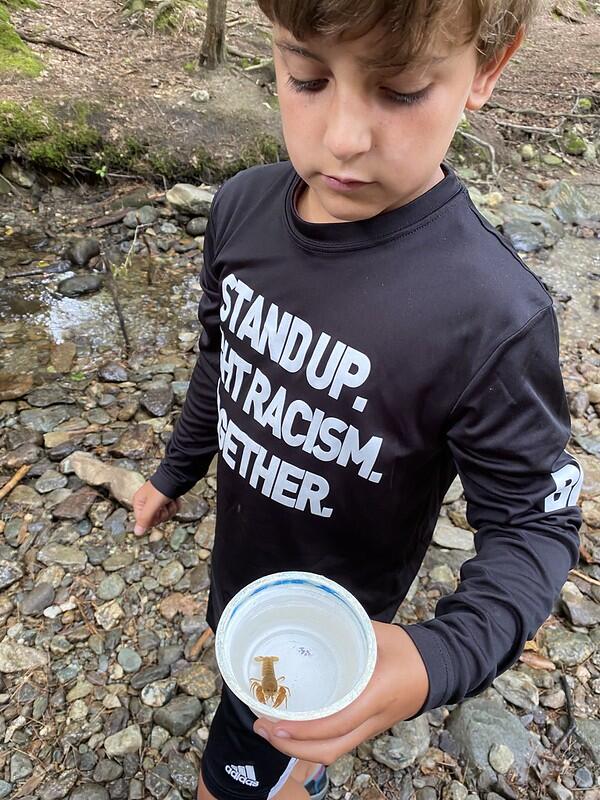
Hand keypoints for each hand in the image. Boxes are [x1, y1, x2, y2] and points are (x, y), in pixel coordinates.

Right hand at [132, 480, 180, 534]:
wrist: (178, 476)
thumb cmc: (163, 487)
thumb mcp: (152, 505)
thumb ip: (145, 519)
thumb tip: (137, 533)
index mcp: (139, 502)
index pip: (143, 521)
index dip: (152, 519)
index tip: (156, 512)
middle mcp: (147, 502)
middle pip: (155, 520)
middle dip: (163, 514)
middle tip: (164, 505)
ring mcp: (158, 502)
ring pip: (165, 516)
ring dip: (170, 510)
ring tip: (170, 500)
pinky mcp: (167, 500)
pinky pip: (172, 510)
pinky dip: (175, 506)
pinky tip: (175, 499)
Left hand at [252, 622, 428, 763]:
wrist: (438, 668)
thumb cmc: (408, 649)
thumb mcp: (377, 634)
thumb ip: (347, 627)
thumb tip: (313, 614)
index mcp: (375, 696)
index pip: (337, 723)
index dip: (305, 730)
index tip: (276, 723)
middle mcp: (372, 719)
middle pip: (330, 750)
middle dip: (293, 747)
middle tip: (262, 727)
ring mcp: (371, 728)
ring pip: (333, 752)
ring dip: (299, 748)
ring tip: (270, 730)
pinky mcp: (369, 729)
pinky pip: (339, 744)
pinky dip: (312, 743)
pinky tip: (293, 729)